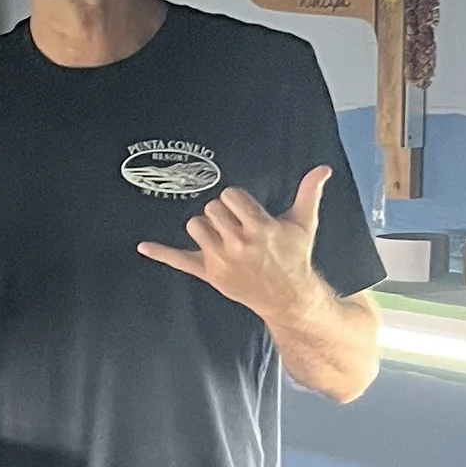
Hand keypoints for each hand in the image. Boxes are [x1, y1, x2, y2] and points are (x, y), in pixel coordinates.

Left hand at [137, 167, 329, 327]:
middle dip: (222, 212)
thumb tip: (322, 170)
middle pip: (211, 208)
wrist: (288, 297)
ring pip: (195, 225)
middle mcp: (237, 244)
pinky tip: (144, 246)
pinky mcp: (209, 273)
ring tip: (223, 235)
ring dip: (205, 226)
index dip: (237, 200)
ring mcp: (221, 260)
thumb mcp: (303, 224)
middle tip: (237, 225)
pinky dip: (161, 253)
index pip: (230, 196)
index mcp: (259, 228)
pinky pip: (179, 260)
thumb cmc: (294, 257)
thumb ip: (309, 194)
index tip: (245, 209)